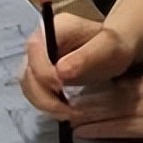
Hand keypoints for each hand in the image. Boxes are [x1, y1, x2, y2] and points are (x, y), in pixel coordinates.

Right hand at [19, 14, 137, 118]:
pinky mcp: (40, 76)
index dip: (43, 71)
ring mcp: (38, 60)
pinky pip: (35, 93)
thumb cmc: (114, 46)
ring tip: (68, 114)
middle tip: (67, 110)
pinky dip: (47, 106)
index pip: (34, 48)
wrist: (113, 51)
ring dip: (45, 104)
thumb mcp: (109, 47)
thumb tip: (60, 72)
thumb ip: (86, 56)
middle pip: (27, 70)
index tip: (61, 87)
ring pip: (29, 85)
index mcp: (54, 28)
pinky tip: (65, 111)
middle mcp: (40, 43)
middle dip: (43, 94)